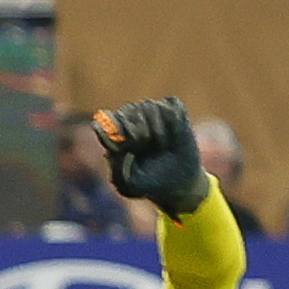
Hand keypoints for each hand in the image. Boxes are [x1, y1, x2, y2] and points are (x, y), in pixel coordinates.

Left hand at [91, 95, 207, 214]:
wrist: (180, 184)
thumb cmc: (150, 183)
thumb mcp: (128, 185)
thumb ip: (115, 169)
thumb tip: (110, 150)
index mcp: (118, 135)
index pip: (108, 118)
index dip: (116, 126)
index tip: (127, 141)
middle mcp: (135, 122)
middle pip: (129, 109)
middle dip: (137, 126)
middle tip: (145, 143)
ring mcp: (155, 116)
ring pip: (149, 105)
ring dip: (156, 125)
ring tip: (163, 144)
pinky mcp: (175, 114)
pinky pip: (171, 103)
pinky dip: (173, 117)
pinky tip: (176, 133)